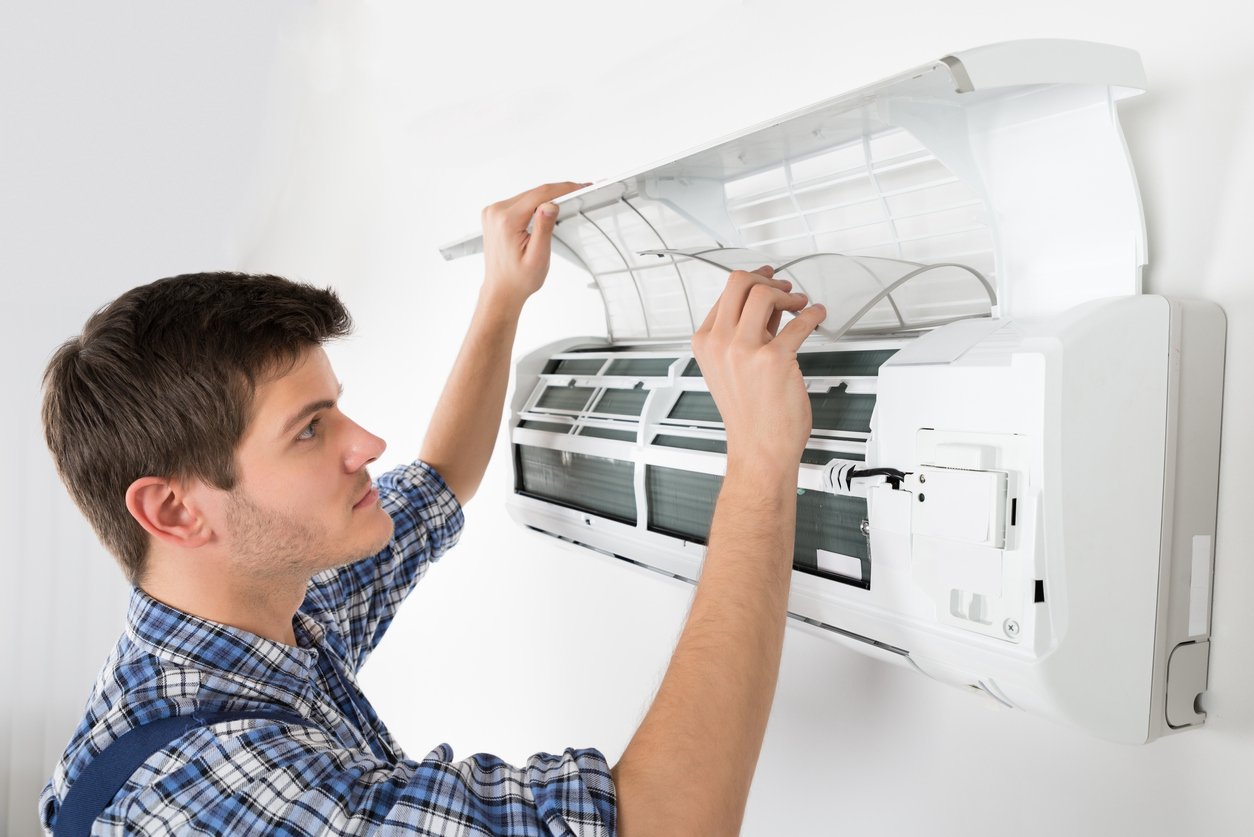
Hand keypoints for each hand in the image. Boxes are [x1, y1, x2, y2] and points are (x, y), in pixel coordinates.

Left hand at [480, 181, 586, 307]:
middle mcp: (496, 212)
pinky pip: (519, 202)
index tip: (580, 187)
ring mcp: (492, 212)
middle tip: (579, 191)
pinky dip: (534, 203)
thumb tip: (551, 204)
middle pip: (534, 193)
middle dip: (558, 192)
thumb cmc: (519, 279)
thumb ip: (544, 228)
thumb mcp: (538, 256)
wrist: (501, 289)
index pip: (540, 194)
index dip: (564, 188)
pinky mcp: (494, 214)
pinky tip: (546, 209)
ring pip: (527, 196)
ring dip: (546, 198)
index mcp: (506, 221)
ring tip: (566, 200)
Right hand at [692, 267, 826, 470]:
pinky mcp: (774, 359)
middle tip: (785, 288)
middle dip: (768, 279)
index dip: (751, 281)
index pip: (725, 294)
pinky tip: (816, 315)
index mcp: (705, 343)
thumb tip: (767, 307)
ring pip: (765, 294)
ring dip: (790, 294)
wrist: (758, 449)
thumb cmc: (748, 416)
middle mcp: (721, 343)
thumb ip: (745, 334)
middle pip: (740, 283)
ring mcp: (745, 350)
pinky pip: (800, 322)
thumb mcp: (731, 369)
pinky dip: (813, 314)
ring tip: (801, 303)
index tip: (766, 279)